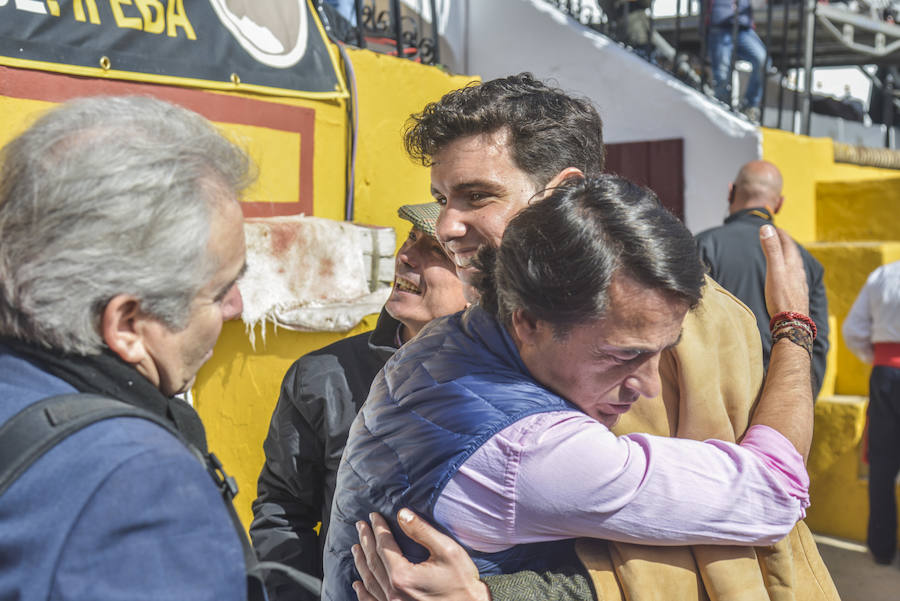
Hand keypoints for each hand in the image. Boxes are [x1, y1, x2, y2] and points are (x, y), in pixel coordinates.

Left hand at [351, 508, 489, 600]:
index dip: (378, 529)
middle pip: (373, 562)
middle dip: (366, 541)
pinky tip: (358, 584)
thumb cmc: (463, 584)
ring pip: (370, 582)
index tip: (373, 516)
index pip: (384, 546)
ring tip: (356, 548)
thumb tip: (402, 514)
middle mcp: (394, 594)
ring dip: (361, 563)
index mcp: (403, 576)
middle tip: (360, 526)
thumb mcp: (447, 551)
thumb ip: (422, 531)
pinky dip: (363, 593)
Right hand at [760, 224, 808, 316]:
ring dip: (789, 256)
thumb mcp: (774, 270)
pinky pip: (795, 276)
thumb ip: (771, 249)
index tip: (775, 228)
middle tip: (779, 237)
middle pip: (793, 253)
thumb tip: (767, 228)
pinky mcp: (797, 293)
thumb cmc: (781, 297)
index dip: (781, 234)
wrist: (792, 322)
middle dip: (785, 243)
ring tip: (784, 254)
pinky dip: (790, 270)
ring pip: (795, 265)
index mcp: (792, 264)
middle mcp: (798, 272)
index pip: (788, 244)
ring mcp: (799, 283)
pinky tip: (789, 277)